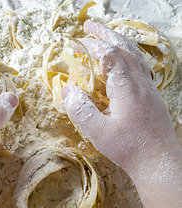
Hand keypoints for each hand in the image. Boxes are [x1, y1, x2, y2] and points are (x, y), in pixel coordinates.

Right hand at [61, 20, 178, 176]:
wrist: (159, 162)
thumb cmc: (129, 148)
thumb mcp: (98, 131)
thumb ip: (80, 109)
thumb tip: (66, 89)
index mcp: (127, 87)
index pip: (109, 55)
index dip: (92, 45)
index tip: (76, 42)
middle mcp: (140, 82)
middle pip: (125, 48)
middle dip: (106, 33)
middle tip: (90, 26)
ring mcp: (149, 88)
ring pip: (135, 55)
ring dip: (119, 41)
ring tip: (105, 37)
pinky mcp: (152, 95)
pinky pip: (140, 66)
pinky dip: (128, 55)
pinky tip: (123, 62)